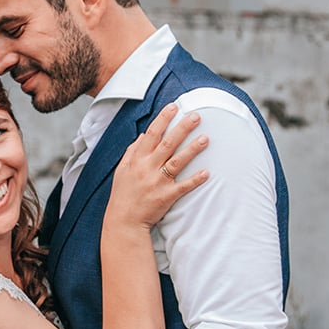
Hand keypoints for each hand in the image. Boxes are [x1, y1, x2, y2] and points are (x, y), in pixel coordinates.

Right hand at [107, 103, 208, 227]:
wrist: (123, 221)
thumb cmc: (122, 195)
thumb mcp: (122, 170)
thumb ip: (132, 152)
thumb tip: (142, 136)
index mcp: (137, 160)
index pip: (151, 134)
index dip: (163, 119)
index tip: (174, 107)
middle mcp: (147, 168)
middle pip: (168, 144)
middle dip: (182, 128)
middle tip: (196, 116)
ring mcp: (157, 182)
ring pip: (178, 162)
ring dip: (192, 149)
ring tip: (205, 138)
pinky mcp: (166, 196)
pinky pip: (183, 186)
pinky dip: (195, 180)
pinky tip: (206, 172)